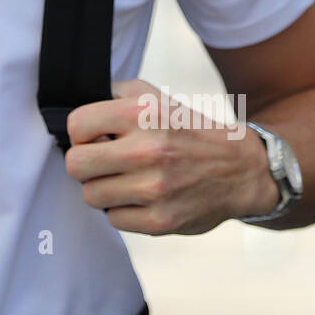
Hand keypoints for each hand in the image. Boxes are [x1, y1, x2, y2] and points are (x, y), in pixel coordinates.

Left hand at [62, 77, 276, 234]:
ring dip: (103, 189)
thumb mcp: (154, 96)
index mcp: (142, 113)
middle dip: (84, 163)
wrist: (240, 168)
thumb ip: (112, 95)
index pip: (76, 125)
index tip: (94, 137)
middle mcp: (147, 149)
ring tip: (124, 179)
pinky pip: (114, 219)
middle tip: (102, 162)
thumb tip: (74, 111)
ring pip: (90, 195)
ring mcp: (154, 187)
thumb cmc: (188, 130)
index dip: (80, 133)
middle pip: (75, 164)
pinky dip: (123, 210)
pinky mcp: (160, 219)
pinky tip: (141, 198)